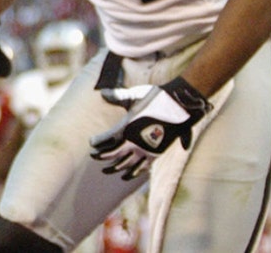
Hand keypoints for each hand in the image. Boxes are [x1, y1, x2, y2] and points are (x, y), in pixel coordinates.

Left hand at [89, 76, 210, 179]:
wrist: (179, 104)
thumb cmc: (156, 97)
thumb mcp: (135, 95)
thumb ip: (118, 96)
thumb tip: (103, 92)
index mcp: (127, 128)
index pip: (107, 140)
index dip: (98, 143)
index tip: (91, 143)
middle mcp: (135, 142)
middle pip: (115, 154)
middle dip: (102, 157)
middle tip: (93, 157)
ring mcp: (146, 150)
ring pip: (127, 164)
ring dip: (116, 168)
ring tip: (106, 171)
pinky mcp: (157, 154)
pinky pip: (143, 168)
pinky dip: (133, 173)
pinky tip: (128, 177)